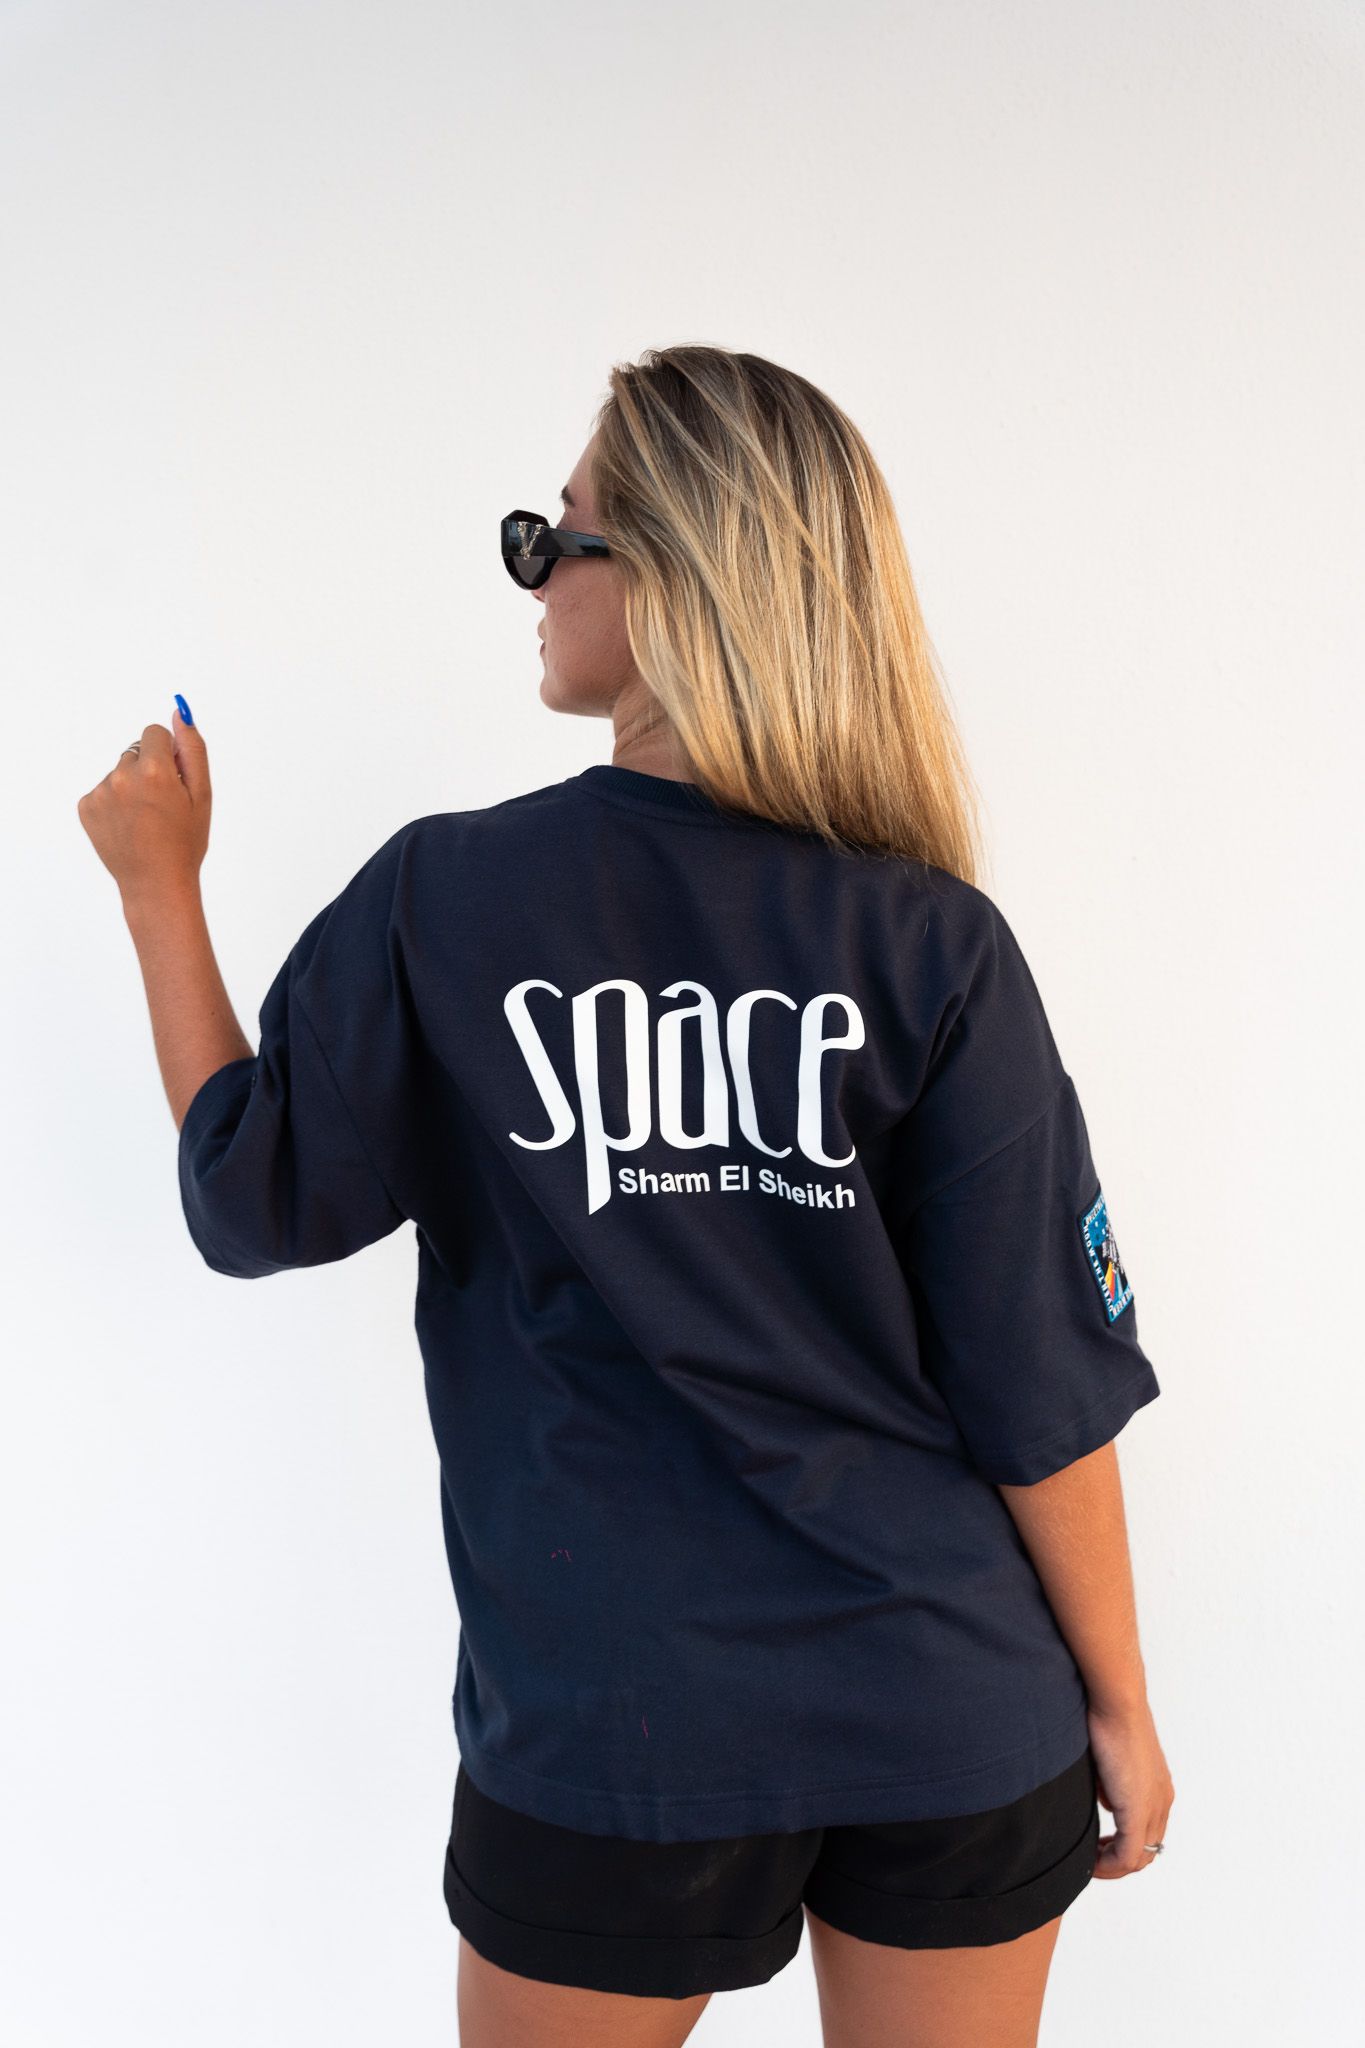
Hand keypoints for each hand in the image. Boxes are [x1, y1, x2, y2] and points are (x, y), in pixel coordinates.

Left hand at [77, 704, 210, 907]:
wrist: (156, 883)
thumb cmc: (185, 842)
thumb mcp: (202, 794)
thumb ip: (192, 748)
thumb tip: (179, 713)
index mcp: (154, 770)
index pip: (154, 732)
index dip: (168, 754)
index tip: (174, 779)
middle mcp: (122, 777)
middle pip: (136, 752)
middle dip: (149, 770)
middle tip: (162, 806)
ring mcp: (100, 793)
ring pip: (119, 773)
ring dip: (131, 787)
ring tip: (145, 819)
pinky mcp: (86, 807)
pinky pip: (103, 791)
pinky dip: (115, 803)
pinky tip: (129, 825)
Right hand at [1086, 1695, 1174, 1877]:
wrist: (1117, 1703)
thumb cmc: (1109, 1718)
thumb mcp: (1110, 1759)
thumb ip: (1111, 1782)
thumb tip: (1103, 1797)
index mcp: (1157, 1788)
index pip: (1147, 1832)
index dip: (1124, 1845)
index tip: (1099, 1846)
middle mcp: (1161, 1801)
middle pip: (1147, 1850)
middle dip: (1119, 1862)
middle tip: (1093, 1860)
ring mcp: (1152, 1807)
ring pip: (1139, 1857)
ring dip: (1114, 1866)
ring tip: (1091, 1864)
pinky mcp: (1137, 1810)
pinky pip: (1128, 1855)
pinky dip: (1110, 1865)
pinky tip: (1093, 1861)